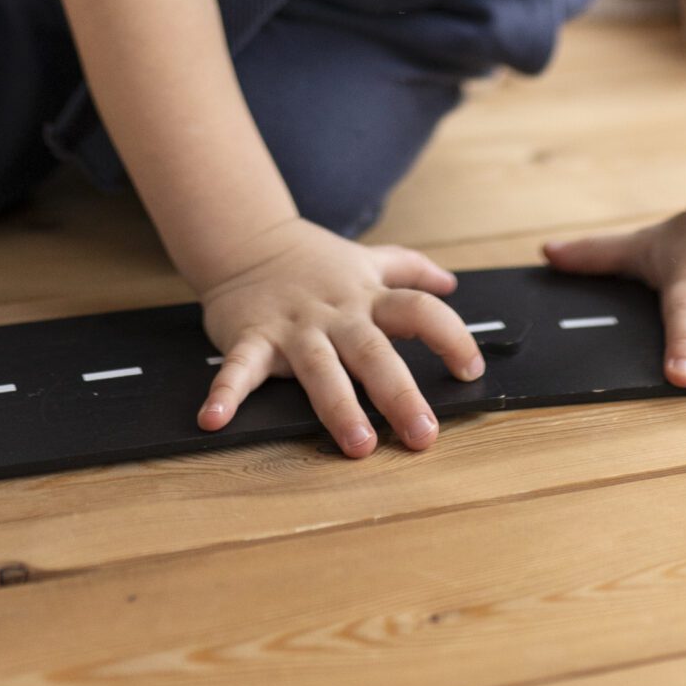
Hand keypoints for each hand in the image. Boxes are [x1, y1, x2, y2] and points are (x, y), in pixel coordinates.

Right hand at [196, 216, 486, 456]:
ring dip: (339, 406)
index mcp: (367, 297)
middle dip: (400, 394)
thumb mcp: (366, 259)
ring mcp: (293, 327)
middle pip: (375, 352)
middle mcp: (336, 314)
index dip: (450, 337)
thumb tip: (451, 283)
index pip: (419, 312)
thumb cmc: (313, 261)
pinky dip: (226, 392)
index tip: (470, 370)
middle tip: (422, 434)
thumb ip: (410, 268)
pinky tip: (215, 419)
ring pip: (320, 368)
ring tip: (357, 444)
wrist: (248, 240)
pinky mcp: (251, 336)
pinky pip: (239, 366)